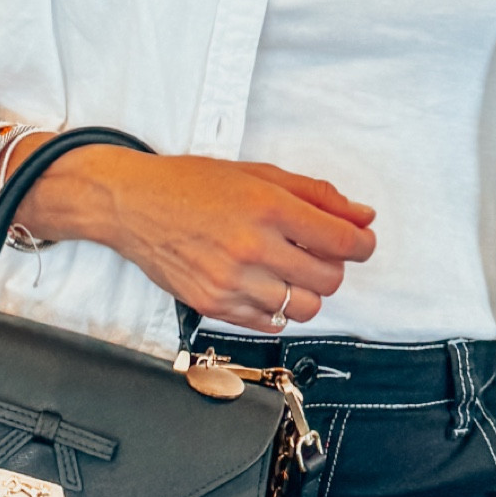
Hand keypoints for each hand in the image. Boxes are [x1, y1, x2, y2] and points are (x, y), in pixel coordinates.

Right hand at [32, 150, 376, 333]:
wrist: (132, 204)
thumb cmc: (191, 184)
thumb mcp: (258, 174)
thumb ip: (316, 195)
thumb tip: (362, 216)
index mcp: (268, 207)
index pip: (343, 241)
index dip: (363, 244)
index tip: (360, 242)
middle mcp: (252, 247)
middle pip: (330, 279)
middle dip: (333, 265)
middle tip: (317, 251)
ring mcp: (232, 281)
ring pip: (305, 308)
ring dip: (307, 290)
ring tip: (289, 270)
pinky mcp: (215, 305)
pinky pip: (271, 323)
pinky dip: (277, 307)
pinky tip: (263, 283)